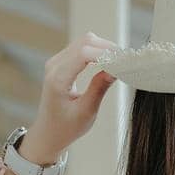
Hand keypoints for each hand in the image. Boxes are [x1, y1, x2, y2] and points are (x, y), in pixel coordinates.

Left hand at [17, 33, 118, 165]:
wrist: (49, 132)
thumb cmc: (67, 127)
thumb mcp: (87, 111)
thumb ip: (99, 88)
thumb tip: (115, 69)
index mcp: (58, 79)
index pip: (84, 54)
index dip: (106, 54)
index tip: (124, 62)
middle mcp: (54, 66)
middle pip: (85, 42)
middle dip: (107, 48)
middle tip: (125, 61)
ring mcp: (56, 62)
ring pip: (84, 42)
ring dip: (103, 48)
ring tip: (119, 62)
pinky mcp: (61, 63)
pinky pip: (81, 48)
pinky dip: (96, 52)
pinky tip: (108, 63)